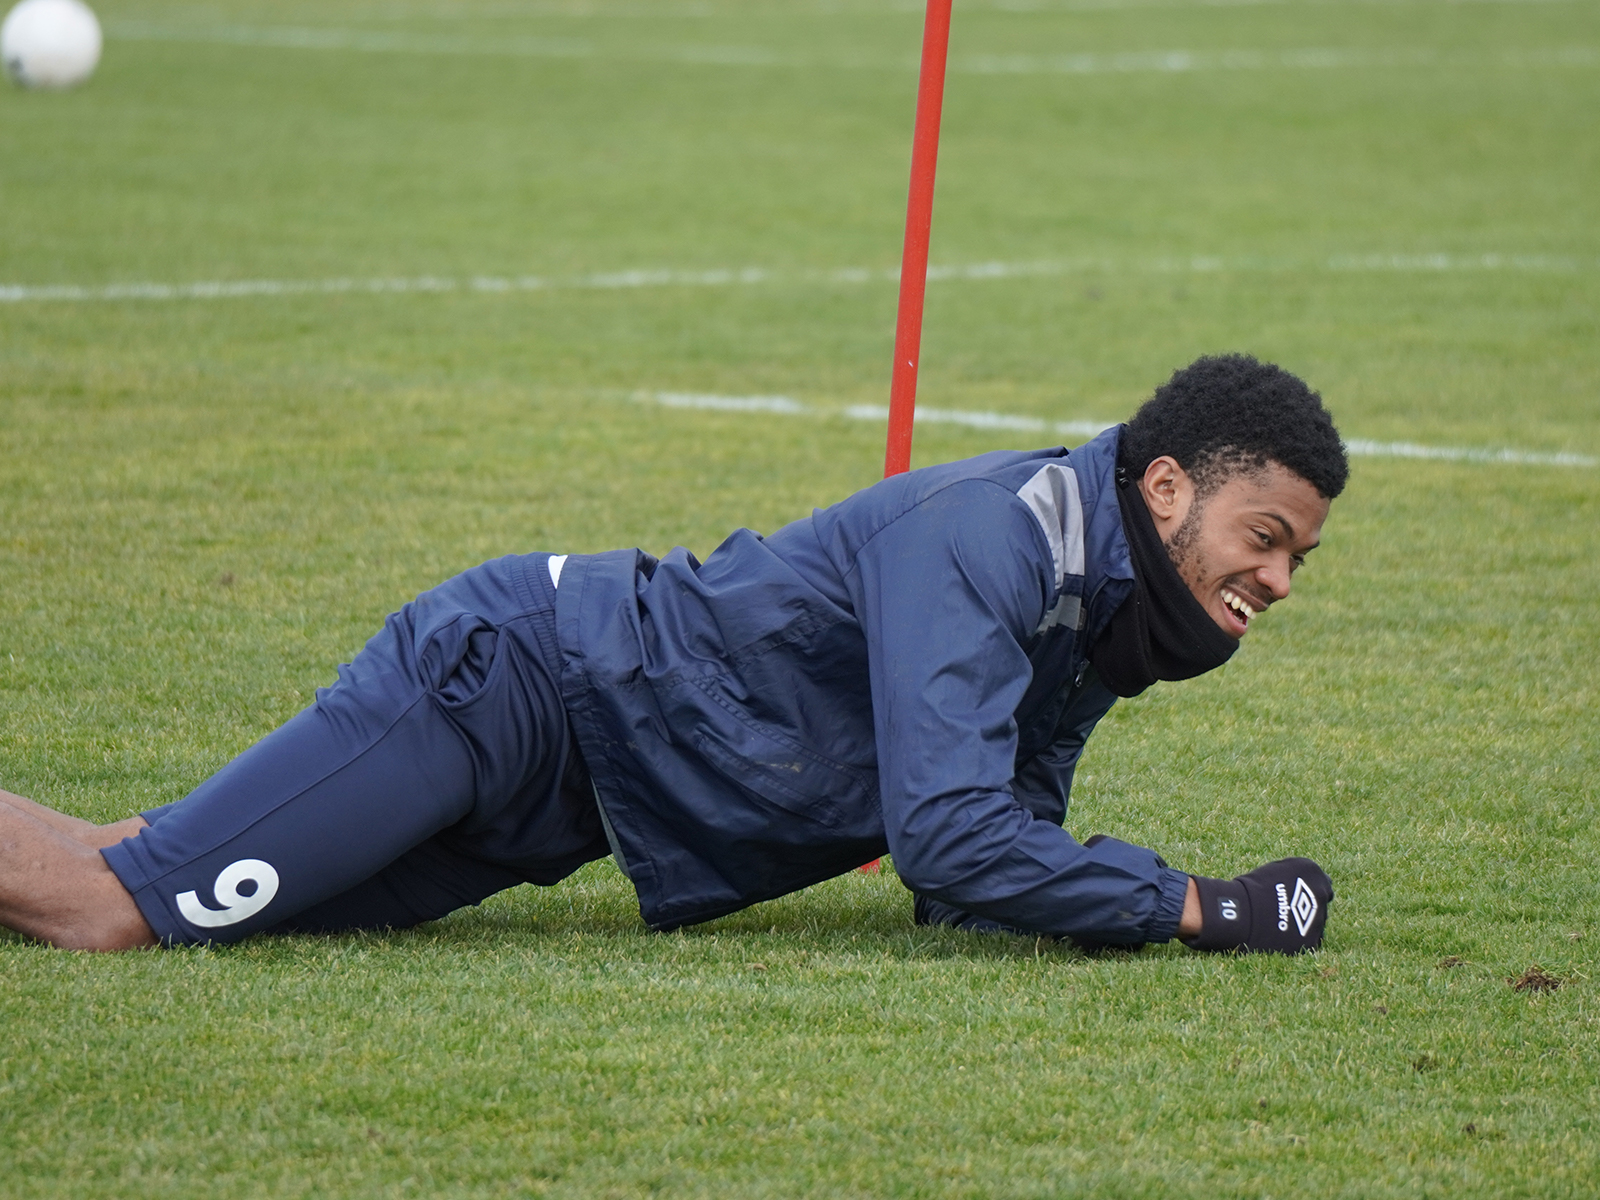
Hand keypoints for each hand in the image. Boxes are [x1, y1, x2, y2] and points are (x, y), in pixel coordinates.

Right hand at [1182, 858, 1332, 953]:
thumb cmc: (1254, 887)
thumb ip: (1297, 875)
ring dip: (1304, 923)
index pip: (1323, 883)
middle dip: (1307, 907)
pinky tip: (1282, 935)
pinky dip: (1299, 938)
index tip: (1296, 894)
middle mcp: (1322, 895)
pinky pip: (1310, 940)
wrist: (1246, 912)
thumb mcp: (1278, 869)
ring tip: (1280, 923)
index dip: (1309, 890)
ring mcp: (1319, 918)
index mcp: (1314, 874)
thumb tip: (1301, 883)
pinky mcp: (1311, 940)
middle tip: (1285, 909)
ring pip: (1316, 923)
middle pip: (1319, 904)